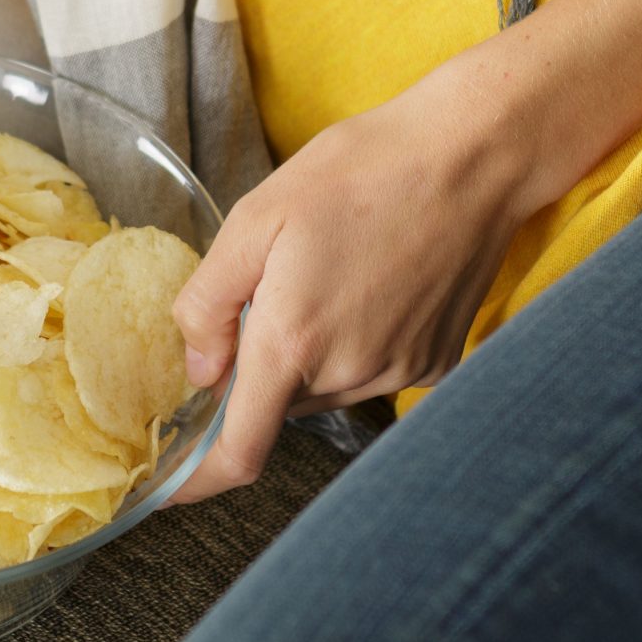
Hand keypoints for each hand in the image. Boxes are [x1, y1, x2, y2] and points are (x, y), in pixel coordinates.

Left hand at [166, 57, 549, 503]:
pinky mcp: (436, 364)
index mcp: (294, 340)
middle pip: (278, 404)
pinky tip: (372, 283)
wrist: (471, 154)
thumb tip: (198, 373)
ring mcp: (400, 373)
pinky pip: (371, 375)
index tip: (170, 487)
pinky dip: (354, 345)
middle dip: (258, 367)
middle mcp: (349, 373)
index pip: (239, 451)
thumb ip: (208, 303)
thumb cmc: (360, 171)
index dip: (198, 482)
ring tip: (331, 272)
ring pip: (323, 390)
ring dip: (308, 354)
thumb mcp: (256, 217)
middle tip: (271, 289)